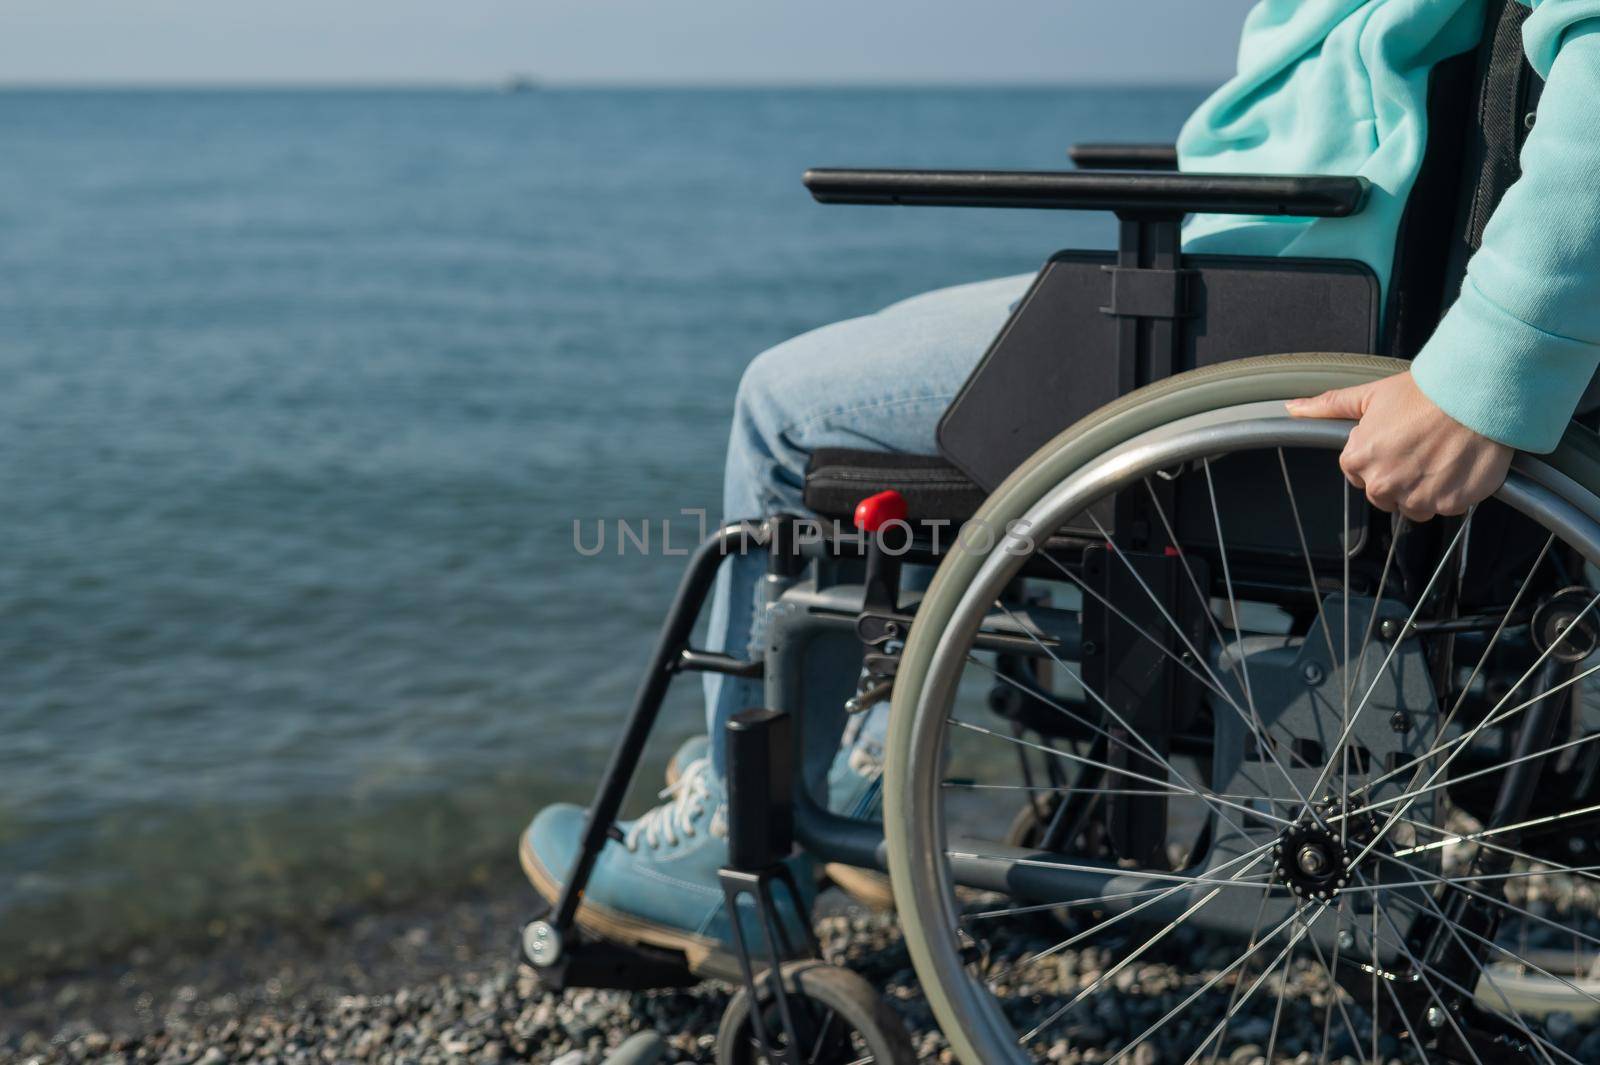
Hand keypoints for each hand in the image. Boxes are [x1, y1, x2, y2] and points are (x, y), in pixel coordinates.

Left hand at [1285, 371, 1512, 521]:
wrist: (1476, 394)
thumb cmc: (1425, 393)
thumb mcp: (1370, 395)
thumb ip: (1330, 406)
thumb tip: (1293, 408)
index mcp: (1359, 461)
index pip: (1359, 474)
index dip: (1379, 457)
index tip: (1397, 441)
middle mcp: (1384, 485)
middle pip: (1384, 495)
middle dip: (1399, 477)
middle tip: (1420, 448)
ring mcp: (1417, 497)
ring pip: (1414, 506)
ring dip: (1425, 488)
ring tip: (1440, 456)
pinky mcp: (1449, 504)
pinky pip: (1446, 507)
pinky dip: (1453, 491)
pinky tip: (1457, 465)